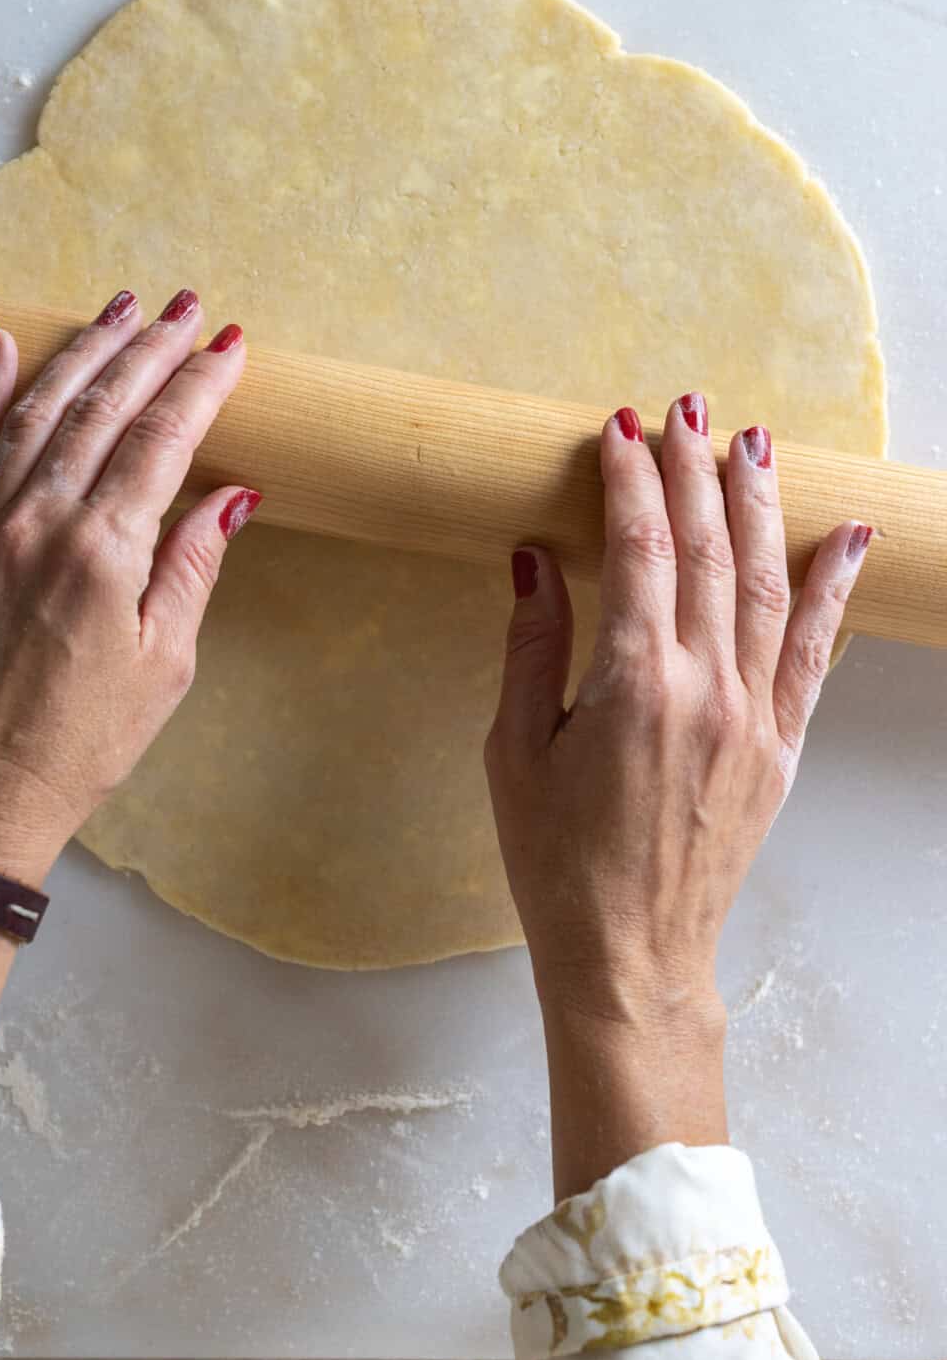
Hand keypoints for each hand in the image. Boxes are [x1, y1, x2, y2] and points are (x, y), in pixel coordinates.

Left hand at [0, 288, 257, 885]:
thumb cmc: (80, 743)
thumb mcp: (164, 664)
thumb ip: (192, 568)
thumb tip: (231, 496)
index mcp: (102, 551)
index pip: (162, 439)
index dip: (201, 385)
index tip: (231, 346)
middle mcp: (37, 521)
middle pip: (101, 408)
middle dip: (149, 348)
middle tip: (185, 306)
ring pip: (36, 411)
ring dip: (81, 352)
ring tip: (119, 307)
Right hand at [484, 395, 871, 1196]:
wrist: (630, 954)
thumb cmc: (556, 862)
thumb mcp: (514, 752)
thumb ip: (532, 647)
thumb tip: (533, 561)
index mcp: (634, 686)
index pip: (640, 551)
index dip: (631, 481)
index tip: (618, 428)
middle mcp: (707, 690)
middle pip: (709, 551)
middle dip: (695, 469)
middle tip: (685, 405)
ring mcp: (754, 718)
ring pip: (768, 585)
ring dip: (760, 505)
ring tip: (753, 441)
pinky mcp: (780, 747)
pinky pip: (816, 653)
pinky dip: (833, 589)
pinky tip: (845, 536)